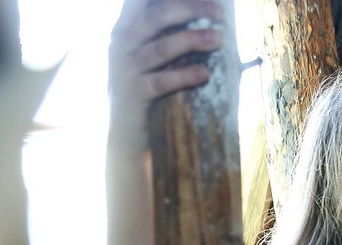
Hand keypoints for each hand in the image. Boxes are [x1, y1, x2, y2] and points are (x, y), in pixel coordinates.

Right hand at [108, 0, 224, 155]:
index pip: (142, 0)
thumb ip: (164, 32)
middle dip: (191, 9)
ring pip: (162, 47)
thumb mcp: (147, 53)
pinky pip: (160, 81)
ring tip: (218, 39)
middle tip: (219, 13)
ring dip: (193, 40)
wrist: (124, 133)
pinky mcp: (131, 93)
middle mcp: (122, 42)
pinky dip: (184, 76)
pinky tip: (204, 73)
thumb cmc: (145, 86)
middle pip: (158, 15)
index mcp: (126, 26)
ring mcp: (124, 68)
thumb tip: (206, 16)